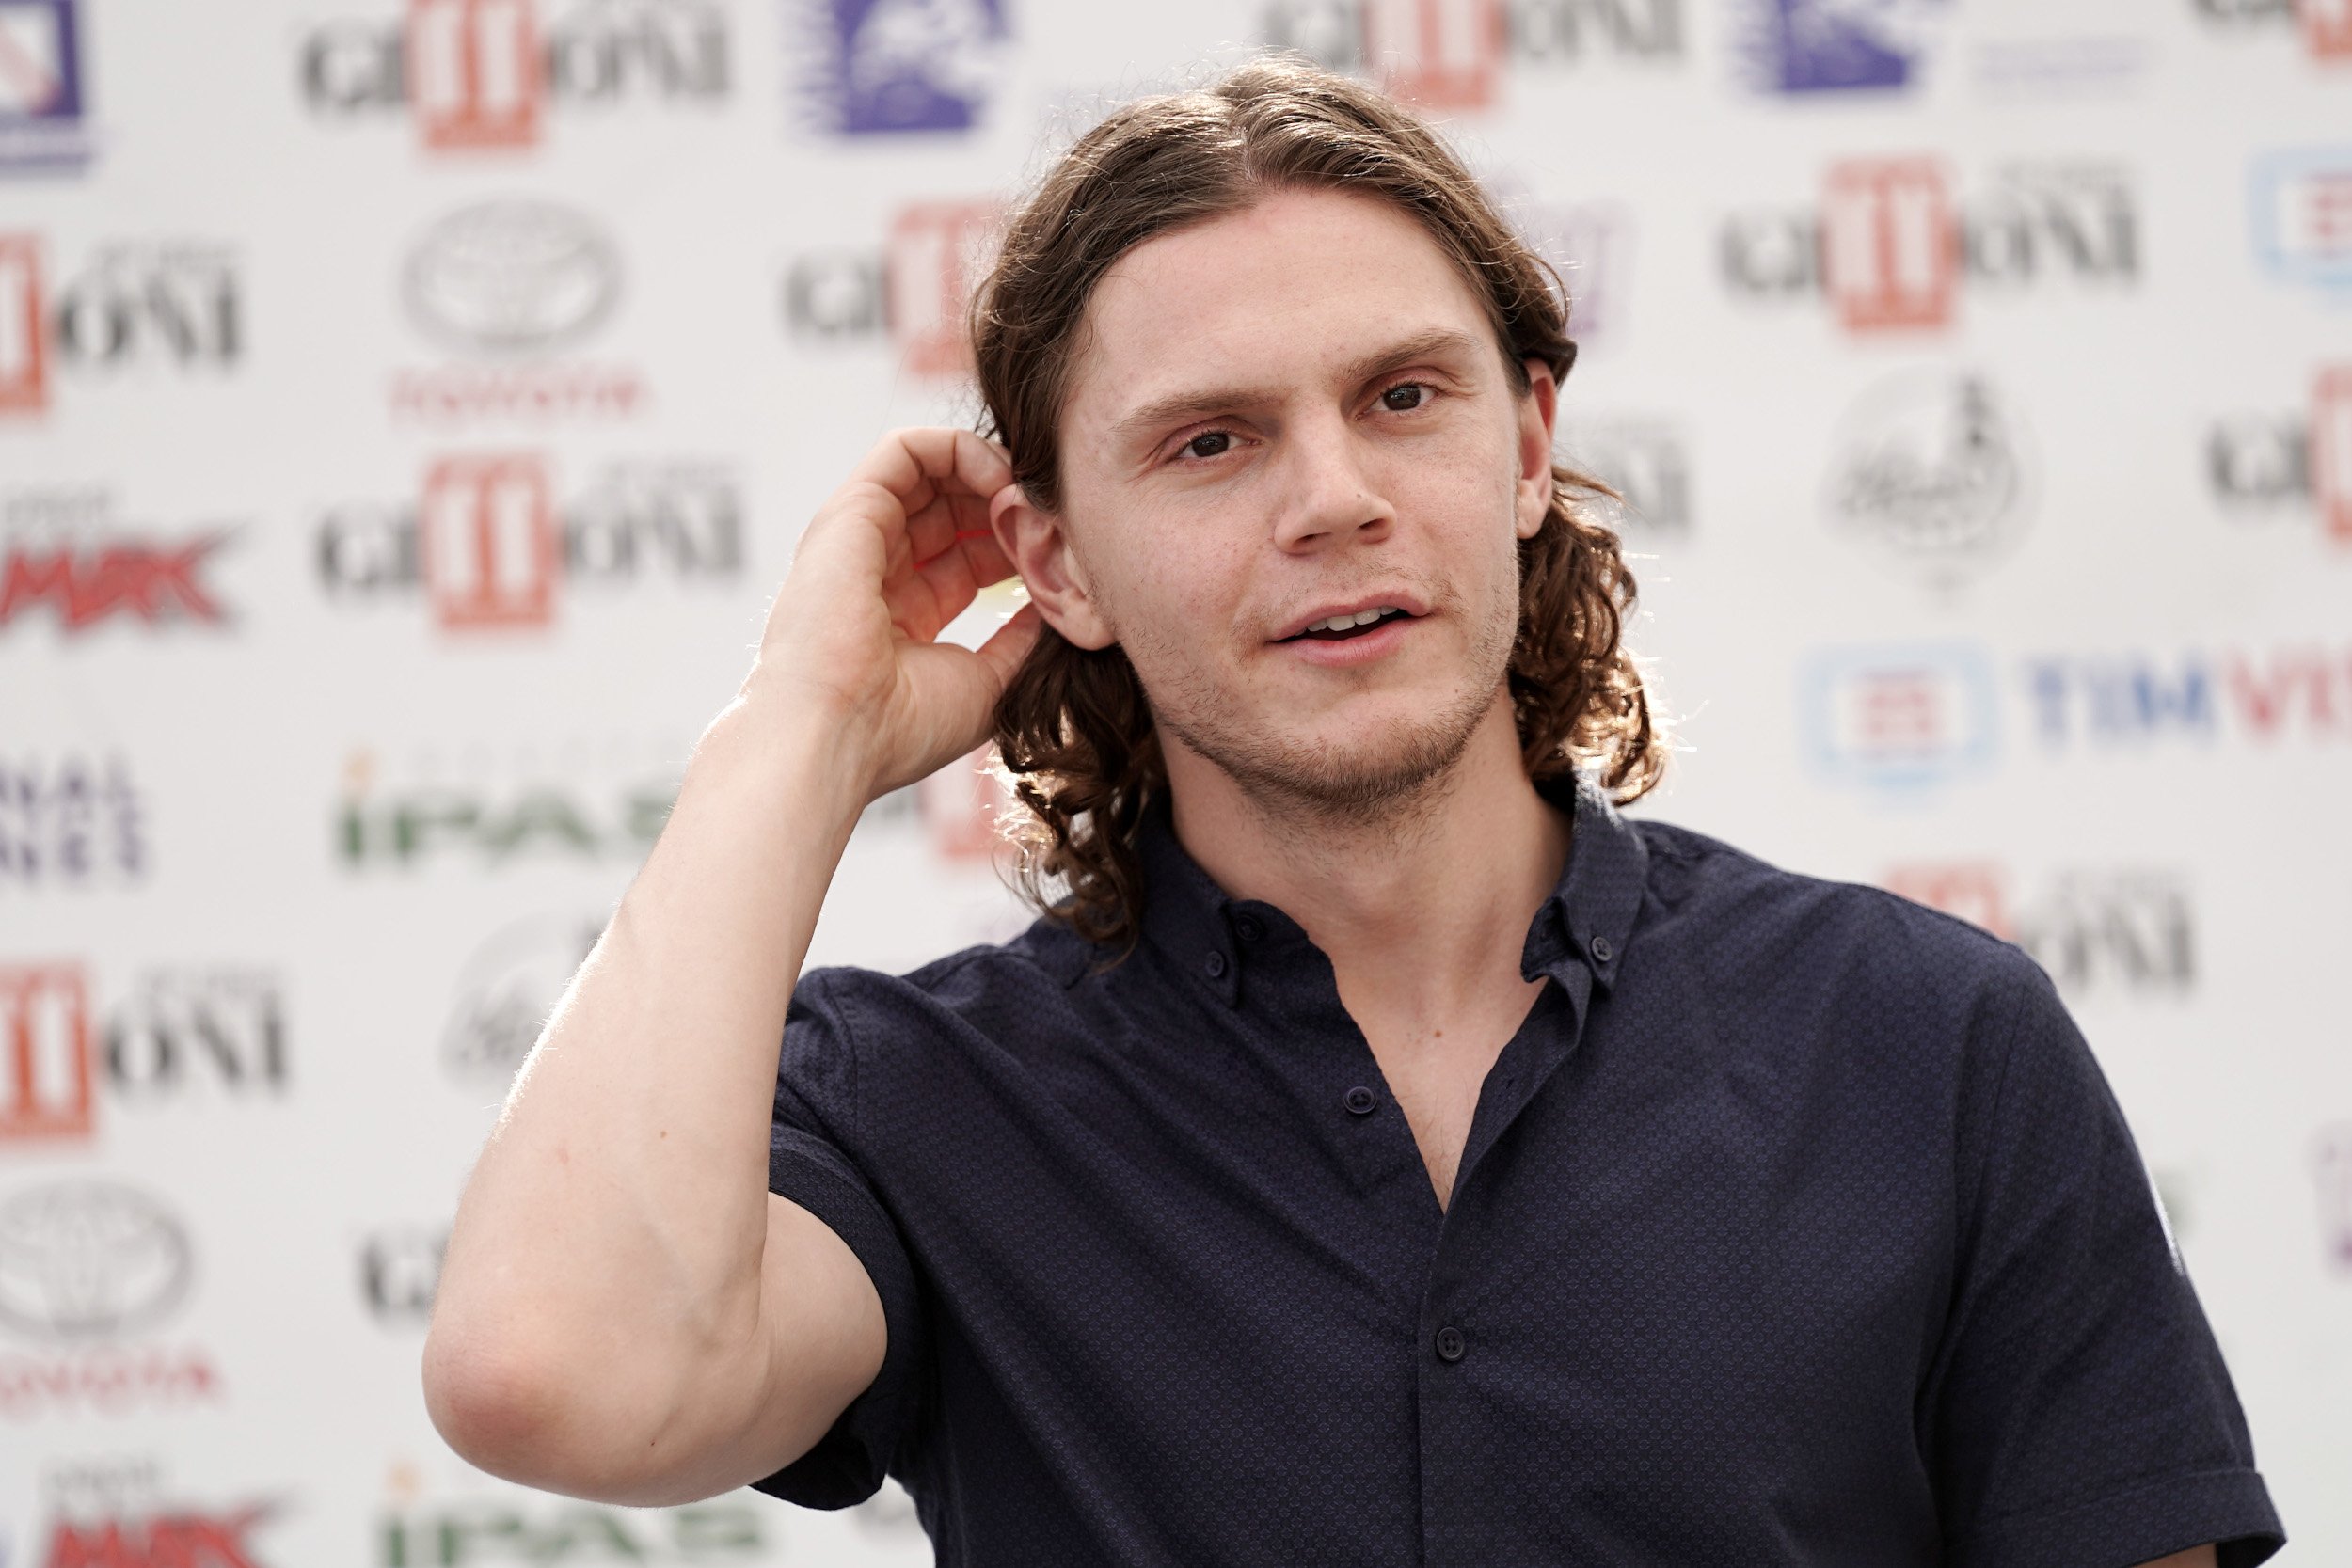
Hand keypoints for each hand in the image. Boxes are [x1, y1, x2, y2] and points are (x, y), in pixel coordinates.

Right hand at [749, 428, 1043, 799]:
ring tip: (1028, 495)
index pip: (967, 557)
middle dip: (1006, 507)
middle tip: (1049, 519)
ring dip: (989, 472)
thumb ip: (1019, 641)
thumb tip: (1055, 605)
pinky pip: (905, 450)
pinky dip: (957, 448)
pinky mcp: (851, 511)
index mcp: (902, 615)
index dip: (1014, 548)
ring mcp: (860, 538)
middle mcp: (876, 571)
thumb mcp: (984, 683)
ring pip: (931, 473)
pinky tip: (999, 479)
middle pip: (953, 511)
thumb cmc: (901, 727)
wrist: (837, 734)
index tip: (1057, 557)